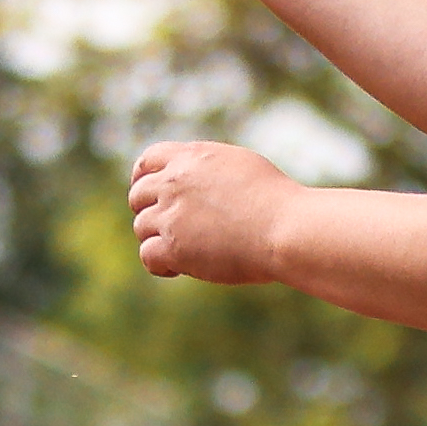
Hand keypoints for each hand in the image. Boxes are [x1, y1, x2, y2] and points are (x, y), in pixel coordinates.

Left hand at [128, 139, 304, 283]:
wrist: (287, 228)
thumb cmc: (278, 202)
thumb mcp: (241, 167)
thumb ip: (209, 171)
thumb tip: (196, 183)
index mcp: (192, 157)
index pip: (147, 161)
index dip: (143, 178)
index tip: (151, 194)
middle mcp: (175, 182)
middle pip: (138, 196)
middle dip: (150, 211)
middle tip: (171, 228)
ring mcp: (171, 215)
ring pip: (142, 227)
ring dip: (159, 239)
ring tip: (188, 250)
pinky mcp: (173, 248)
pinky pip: (148, 256)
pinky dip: (161, 264)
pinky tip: (180, 268)